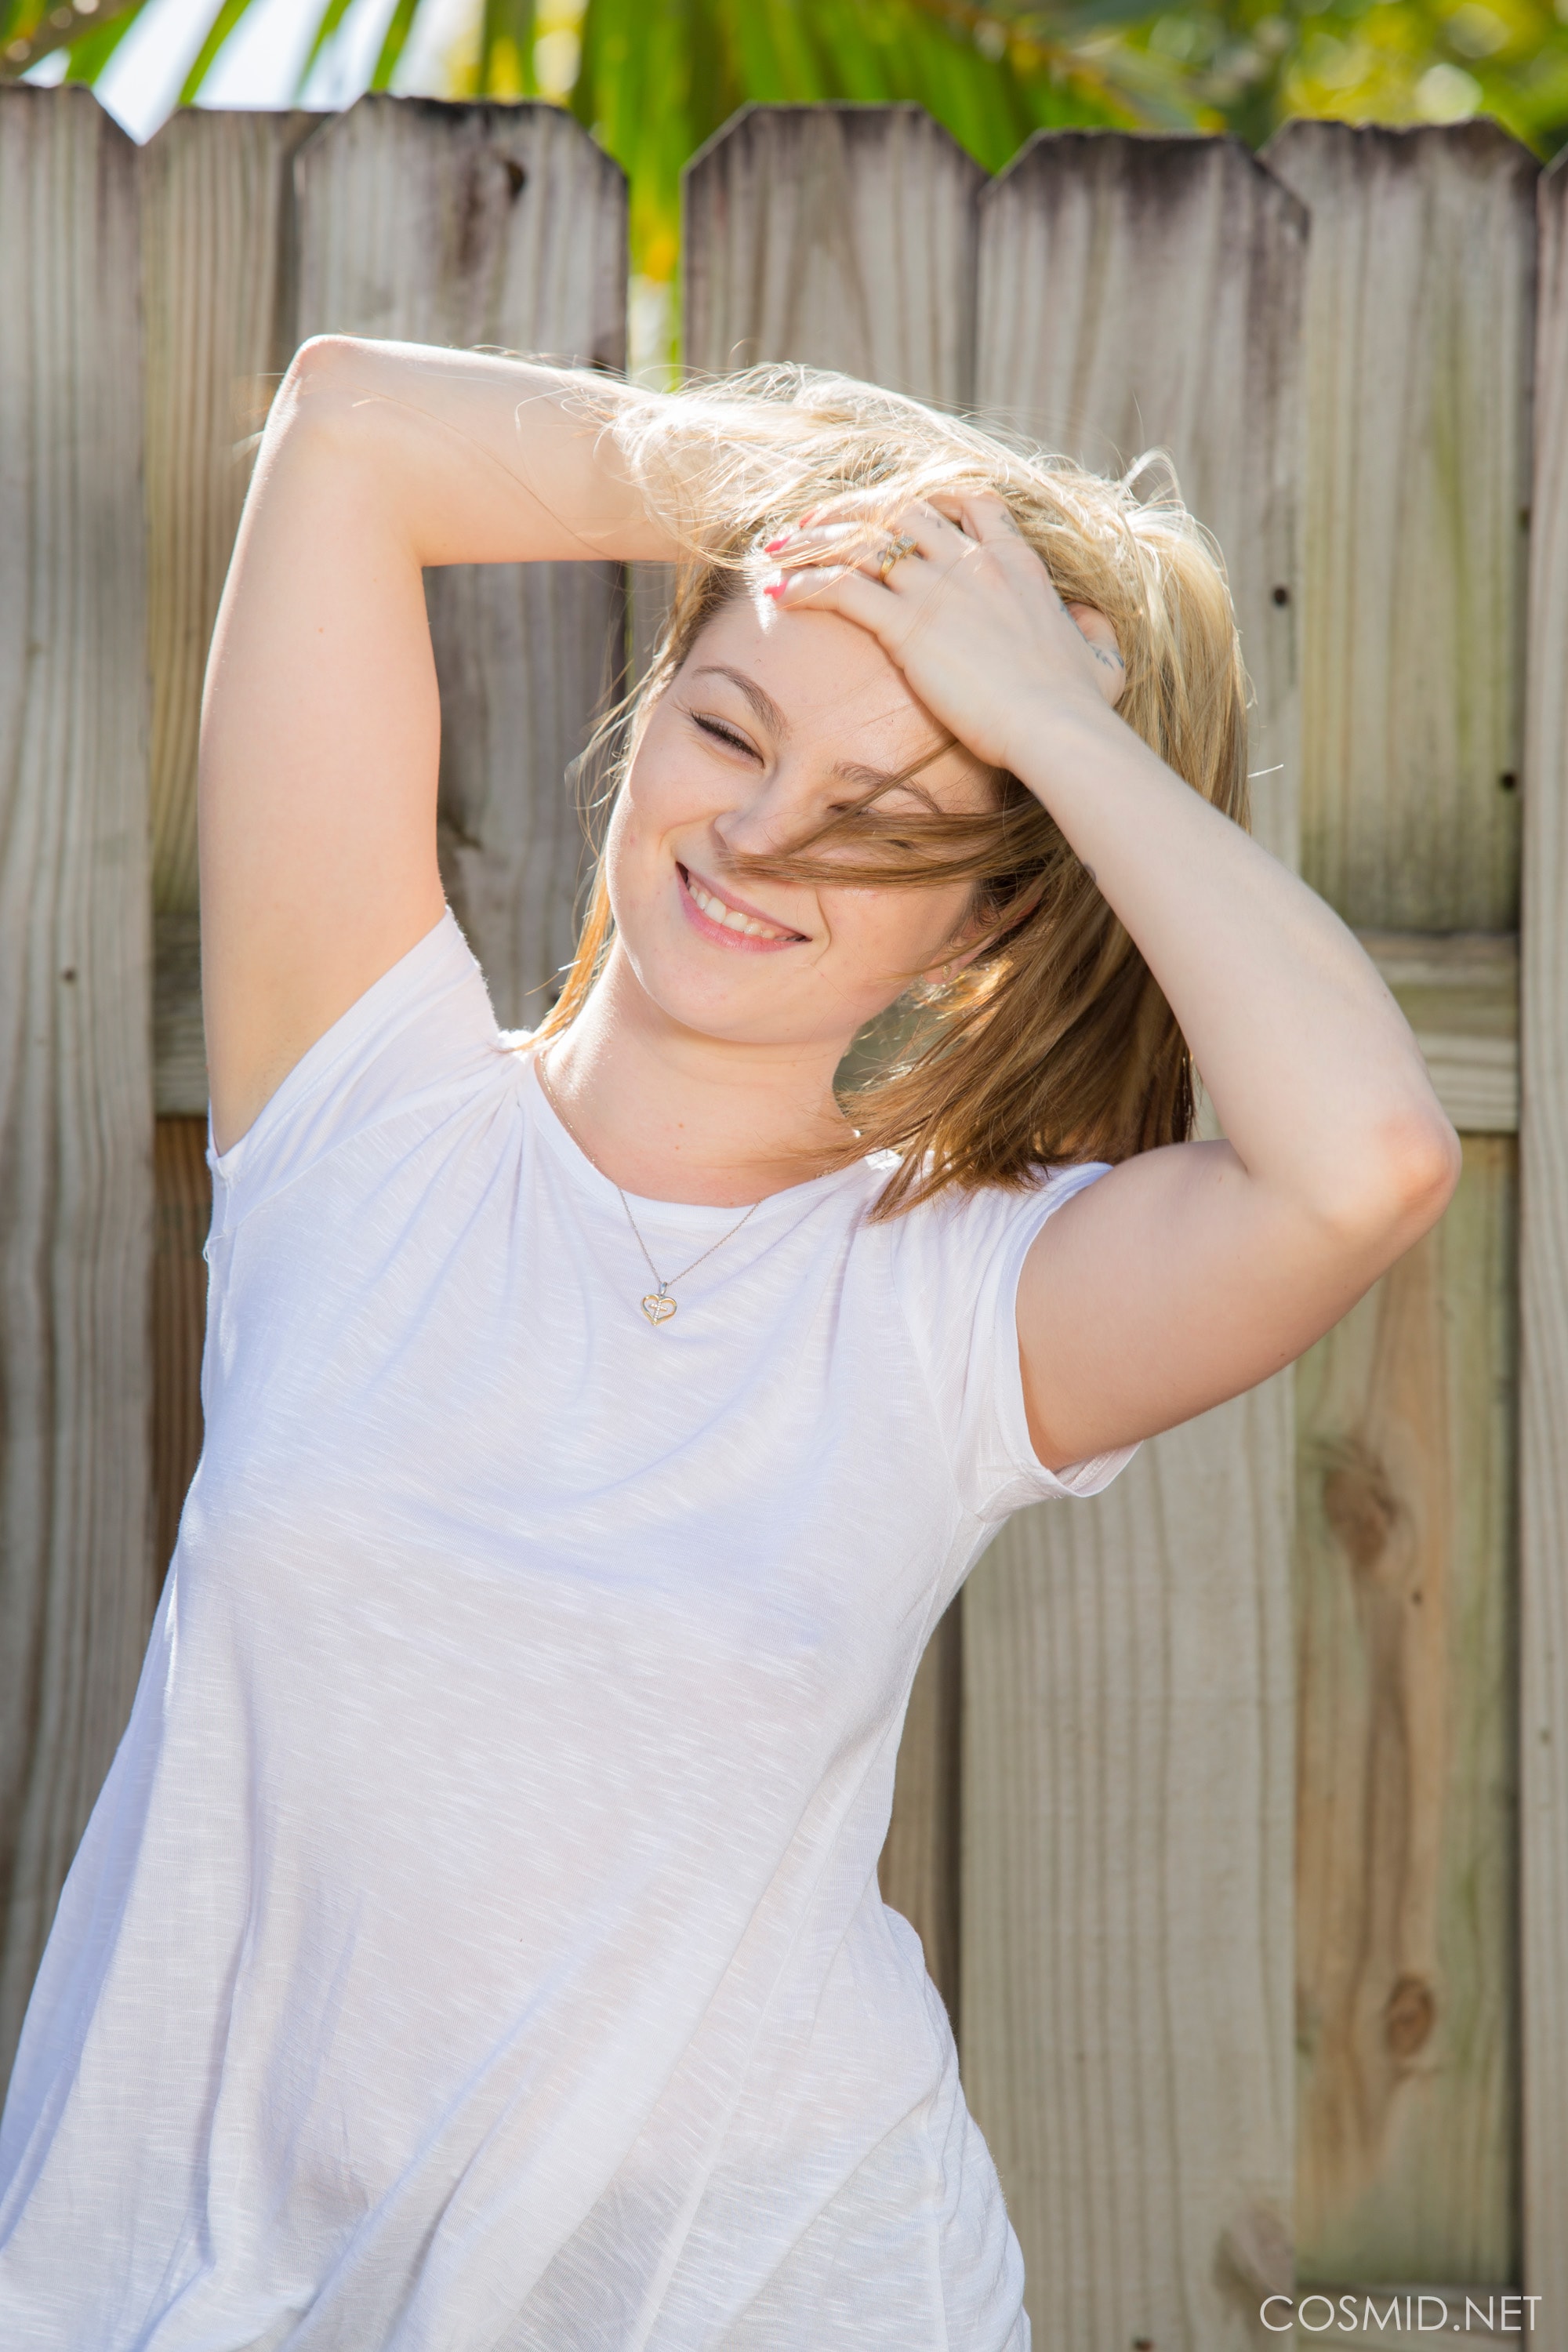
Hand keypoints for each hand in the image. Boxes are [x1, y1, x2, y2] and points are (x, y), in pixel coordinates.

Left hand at [761, 490, 1125, 776]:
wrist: (1059, 727)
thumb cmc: (1081, 705)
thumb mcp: (1103, 659)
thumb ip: (1095, 633)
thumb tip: (1092, 625)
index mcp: (1015, 562)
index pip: (967, 501)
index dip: (925, 498)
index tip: (891, 510)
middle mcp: (973, 562)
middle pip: (899, 507)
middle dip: (850, 508)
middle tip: (813, 522)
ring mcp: (939, 589)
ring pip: (860, 540)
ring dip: (812, 541)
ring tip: (777, 553)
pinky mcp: (909, 626)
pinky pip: (842, 589)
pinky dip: (805, 586)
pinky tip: (778, 597)